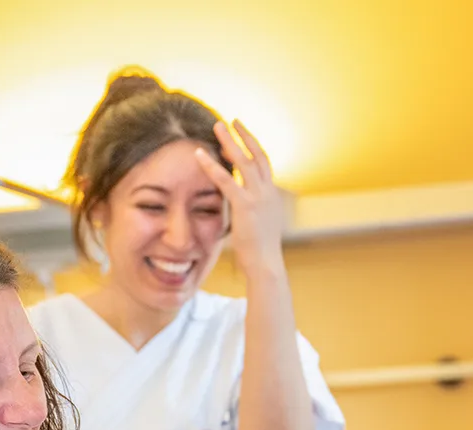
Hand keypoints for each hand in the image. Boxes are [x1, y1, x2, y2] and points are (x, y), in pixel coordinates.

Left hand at [194, 120, 286, 276]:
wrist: (266, 266)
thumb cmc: (259, 254)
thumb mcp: (258, 227)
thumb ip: (251, 213)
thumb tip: (242, 211)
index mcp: (273, 197)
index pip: (264, 166)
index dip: (253, 150)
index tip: (241, 138)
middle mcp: (269, 193)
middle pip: (258, 156)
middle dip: (245, 136)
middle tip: (232, 120)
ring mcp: (259, 198)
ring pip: (244, 161)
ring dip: (230, 141)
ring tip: (217, 126)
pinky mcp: (245, 206)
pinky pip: (226, 181)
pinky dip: (211, 166)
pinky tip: (199, 154)